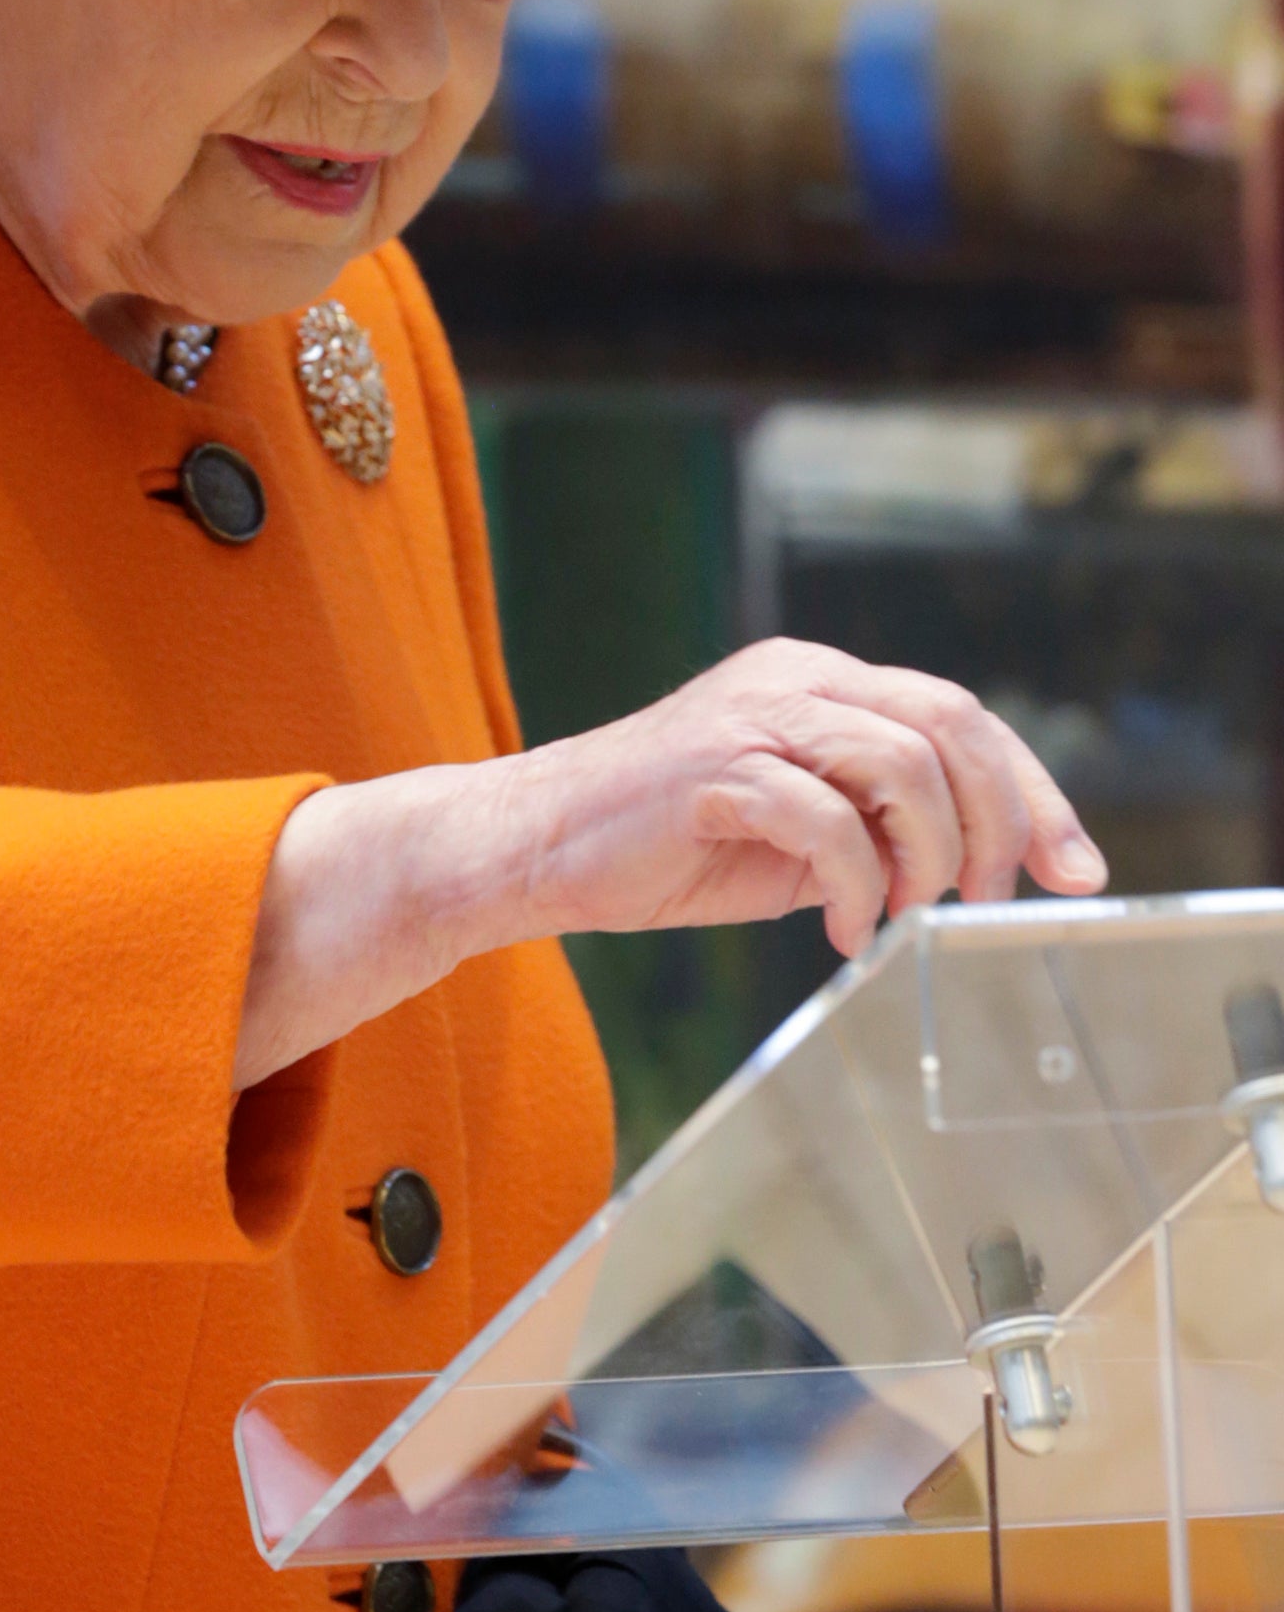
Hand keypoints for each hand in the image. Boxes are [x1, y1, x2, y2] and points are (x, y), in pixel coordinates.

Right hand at [493, 636, 1103, 959]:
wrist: (537, 845)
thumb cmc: (667, 845)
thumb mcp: (798, 831)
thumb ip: (876, 824)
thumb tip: (978, 862)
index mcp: (821, 680)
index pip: (960, 717)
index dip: (1032, 792)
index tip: (1075, 869)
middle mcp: (796, 678)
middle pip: (950, 725)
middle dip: (1001, 820)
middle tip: (989, 900)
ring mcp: (753, 717)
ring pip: (901, 764)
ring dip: (927, 858)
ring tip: (904, 918)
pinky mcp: (714, 769)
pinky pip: (824, 821)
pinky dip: (856, 887)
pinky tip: (840, 932)